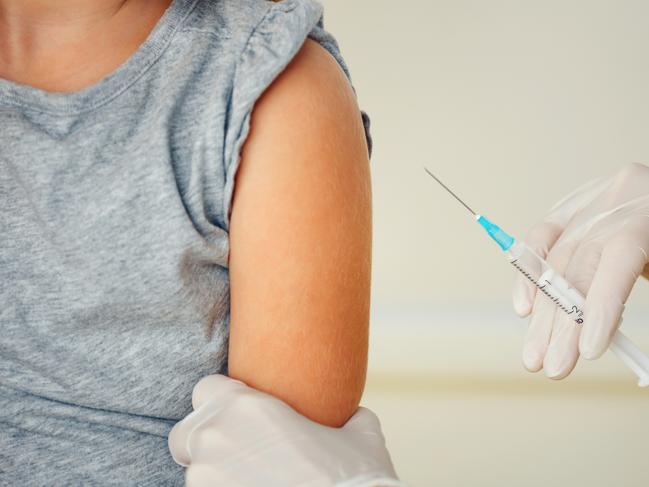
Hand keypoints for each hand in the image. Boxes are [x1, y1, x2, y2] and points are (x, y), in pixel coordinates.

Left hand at [168, 374, 403, 486]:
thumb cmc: (352, 478)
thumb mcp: (360, 434)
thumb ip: (348, 417)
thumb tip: (354, 415)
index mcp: (245, 407)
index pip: (206, 388)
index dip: (222, 401)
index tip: (241, 415)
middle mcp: (216, 438)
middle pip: (186, 432)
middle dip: (205, 441)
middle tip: (238, 452)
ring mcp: (206, 479)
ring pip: (194, 472)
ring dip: (215, 475)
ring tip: (253, 482)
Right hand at [512, 163, 648, 378]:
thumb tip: (606, 338)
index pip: (618, 256)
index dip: (599, 304)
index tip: (587, 350)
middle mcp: (615, 200)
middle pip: (579, 265)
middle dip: (562, 322)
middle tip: (554, 366)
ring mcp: (591, 201)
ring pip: (555, 259)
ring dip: (542, 313)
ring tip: (535, 353)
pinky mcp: (572, 205)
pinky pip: (542, 236)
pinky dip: (529, 274)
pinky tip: (525, 308)